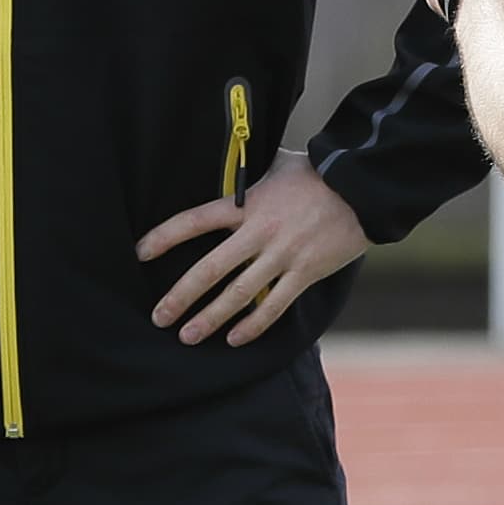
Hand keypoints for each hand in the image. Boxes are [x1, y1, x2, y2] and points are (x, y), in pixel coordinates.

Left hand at [138, 152, 370, 345]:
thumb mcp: (278, 165)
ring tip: (188, 336)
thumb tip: (232, 168)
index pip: (195, 220)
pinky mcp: (305, 272)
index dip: (165, 237)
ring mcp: (282, 255)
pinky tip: (234, 339)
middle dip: (181, 296)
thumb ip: (251, 176)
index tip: (141, 252)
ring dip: (211, 318)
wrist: (363, 188)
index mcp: (248, 204)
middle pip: (210, 268)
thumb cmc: (318, 173)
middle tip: (158, 317)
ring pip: (239, 294)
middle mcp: (259, 232)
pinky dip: (253, 325)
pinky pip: (275, 305)